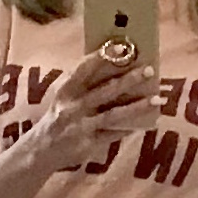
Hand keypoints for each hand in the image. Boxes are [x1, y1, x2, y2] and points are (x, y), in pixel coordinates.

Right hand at [24, 42, 160, 175]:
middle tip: (149, 69)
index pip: (83, 69)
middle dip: (128, 80)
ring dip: (137, 106)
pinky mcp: (88, 144)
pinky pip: (113, 134)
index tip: (121, 47)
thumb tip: (112, 62)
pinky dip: (129, 128)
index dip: (101, 57)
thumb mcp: (64, 95)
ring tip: (156, 98)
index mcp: (65, 90)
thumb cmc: (59, 115)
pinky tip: (146, 123)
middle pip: (105, 91)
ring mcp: (81, 127)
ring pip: (113, 114)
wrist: (41, 150)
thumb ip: (82, 81)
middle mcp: (73, 107)